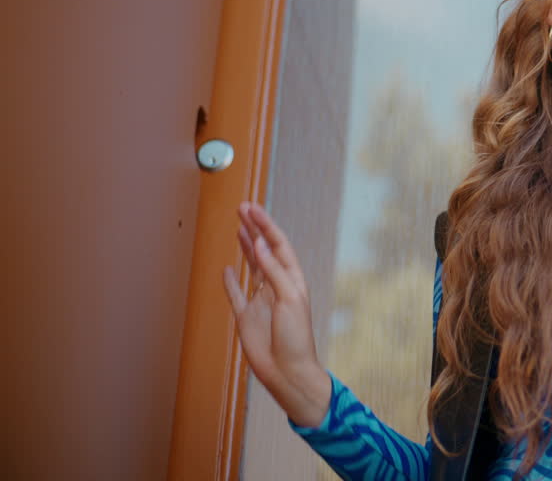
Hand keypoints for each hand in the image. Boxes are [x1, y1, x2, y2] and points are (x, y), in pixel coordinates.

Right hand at [222, 202, 330, 427]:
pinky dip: (230, 281)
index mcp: (292, 280)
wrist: (287, 372)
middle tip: (243, 207)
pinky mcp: (246, 317)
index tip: (252, 209)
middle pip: (265, 250)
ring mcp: (260, 300)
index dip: (265, 226)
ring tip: (239, 226)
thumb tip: (261, 245)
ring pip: (252, 266)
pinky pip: (236, 294)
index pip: (278, 245)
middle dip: (255, 228)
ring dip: (246, 246)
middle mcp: (276, 286)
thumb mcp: (289, 300)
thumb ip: (274, 272)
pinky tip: (227, 268)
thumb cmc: (296, 338)